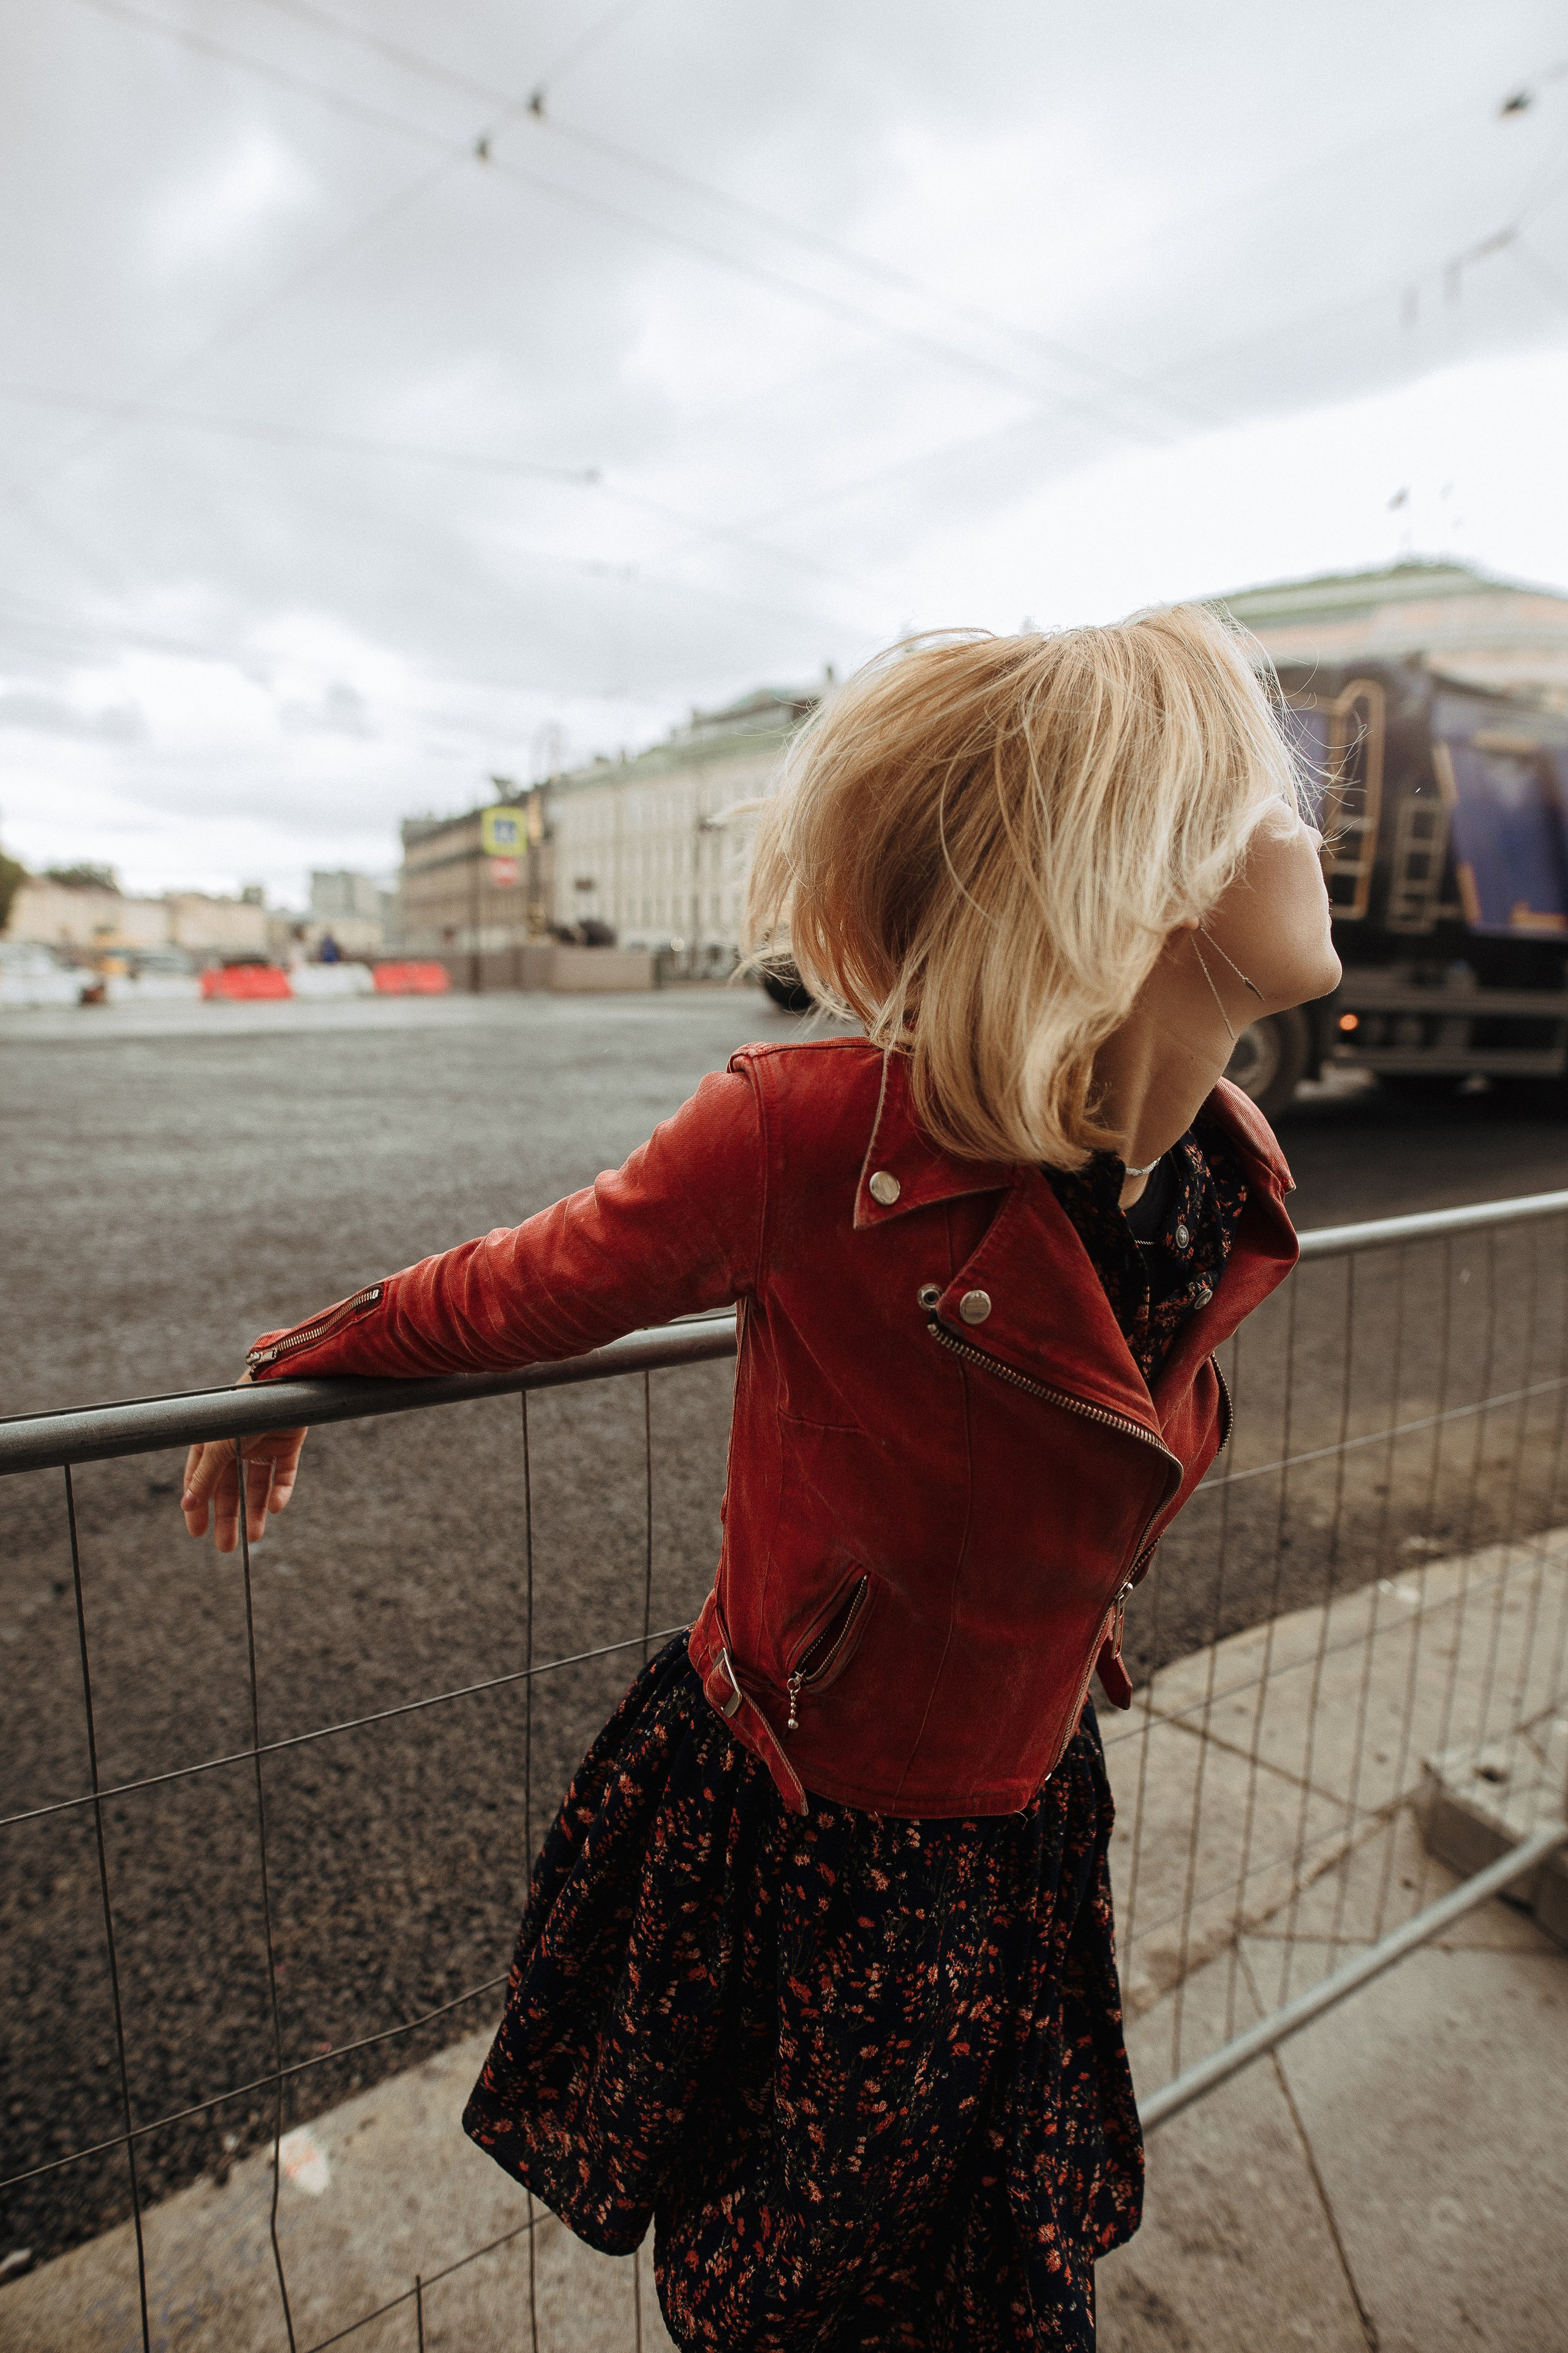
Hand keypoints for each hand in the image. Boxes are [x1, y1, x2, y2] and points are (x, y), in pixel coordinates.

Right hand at [181, 1375, 309, 1553]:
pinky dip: (280, 1491)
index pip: (201, 1480)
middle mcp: (237, 1445)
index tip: (197, 1533)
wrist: (281, 1382)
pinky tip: (275, 1508)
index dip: (198, 1506)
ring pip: (257, 1485)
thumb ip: (205, 1475)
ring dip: (255, 1511)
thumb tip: (187, 1504)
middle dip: (228, 1517)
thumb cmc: (242, 1410)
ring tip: (254, 1536)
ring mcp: (263, 1444)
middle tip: (225, 1547)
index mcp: (213, 1443)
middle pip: (230, 1488)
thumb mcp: (219, 1446)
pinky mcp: (288, 1443)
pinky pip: (283, 1474)